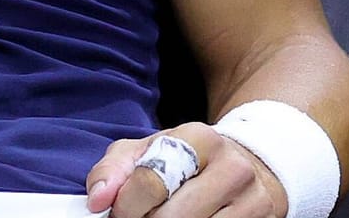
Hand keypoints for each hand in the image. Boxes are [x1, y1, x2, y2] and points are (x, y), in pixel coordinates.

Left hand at [86, 123, 286, 217]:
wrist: (249, 167)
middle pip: (170, 217)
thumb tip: (98, 199)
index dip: (125, 206)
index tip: (120, 212)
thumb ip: (115, 169)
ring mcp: (251, 200)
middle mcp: (232, 168)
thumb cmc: (188, 162)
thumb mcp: (150, 151)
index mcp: (200, 139)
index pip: (150, 181)